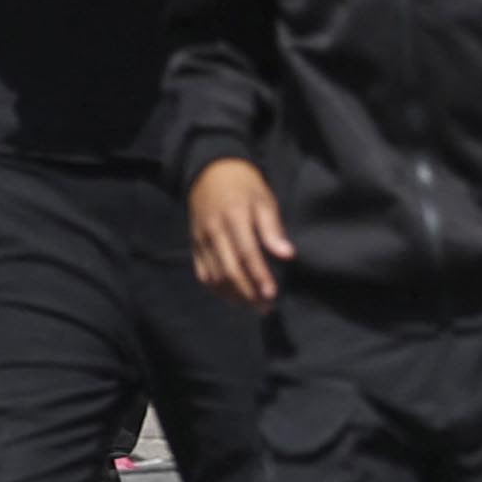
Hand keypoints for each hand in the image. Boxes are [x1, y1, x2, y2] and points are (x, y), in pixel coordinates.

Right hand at [188, 159, 291, 307]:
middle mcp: (213, 231)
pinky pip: (202, 273)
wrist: (210, 173)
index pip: (247, 254)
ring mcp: (201, 240)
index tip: (272, 294)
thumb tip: (288, 254)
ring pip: (214, 276)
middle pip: (229, 270)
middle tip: (266, 308)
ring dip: (233, 295)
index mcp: (233, 218)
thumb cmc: (245, 187)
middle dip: (248, 293)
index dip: (259, 276)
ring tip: (254, 306)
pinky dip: (216, 289)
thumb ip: (273, 228)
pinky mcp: (194, 245)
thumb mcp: (264, 200)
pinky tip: (233, 297)